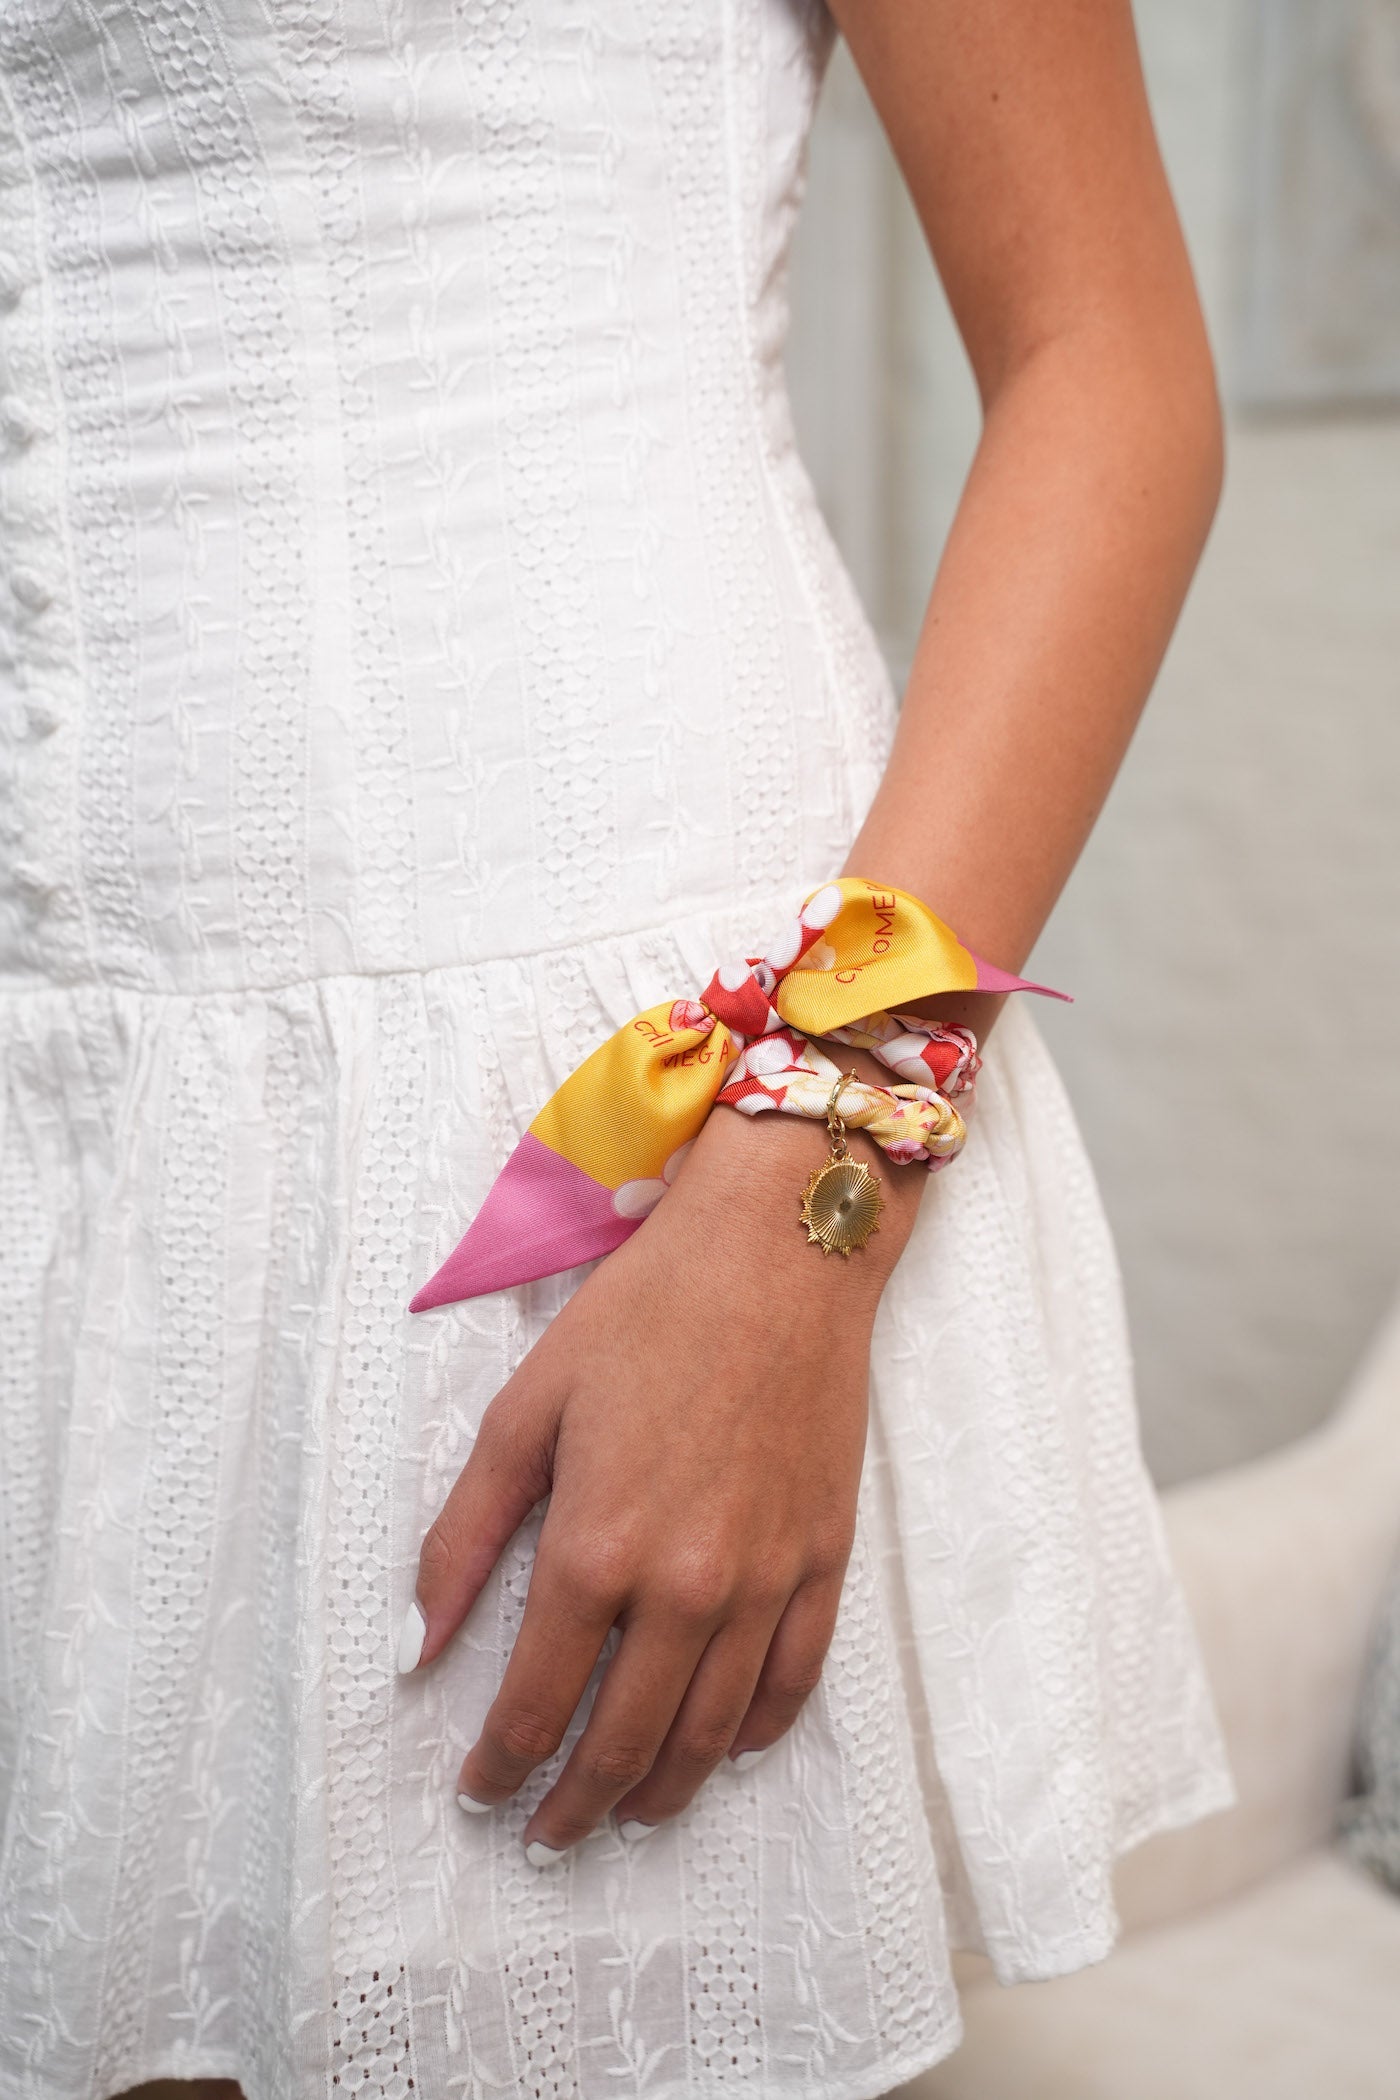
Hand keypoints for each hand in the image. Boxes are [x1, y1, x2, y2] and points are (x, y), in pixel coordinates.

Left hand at [400, 1060, 924, 1861]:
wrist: (776, 1255)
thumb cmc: (643, 1317)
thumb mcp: (524, 1411)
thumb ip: (463, 1537)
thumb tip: (414, 1646)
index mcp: (597, 1548)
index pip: (536, 1701)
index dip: (501, 1765)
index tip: (479, 1793)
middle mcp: (684, 1586)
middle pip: (625, 1740)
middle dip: (575, 1803)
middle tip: (546, 1833)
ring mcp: (764, 1579)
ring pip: (712, 1731)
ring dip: (662, 1790)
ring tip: (625, 1815)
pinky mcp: (823, 1558)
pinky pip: (793, 1681)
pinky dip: (754, 1733)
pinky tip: (725, 1748)